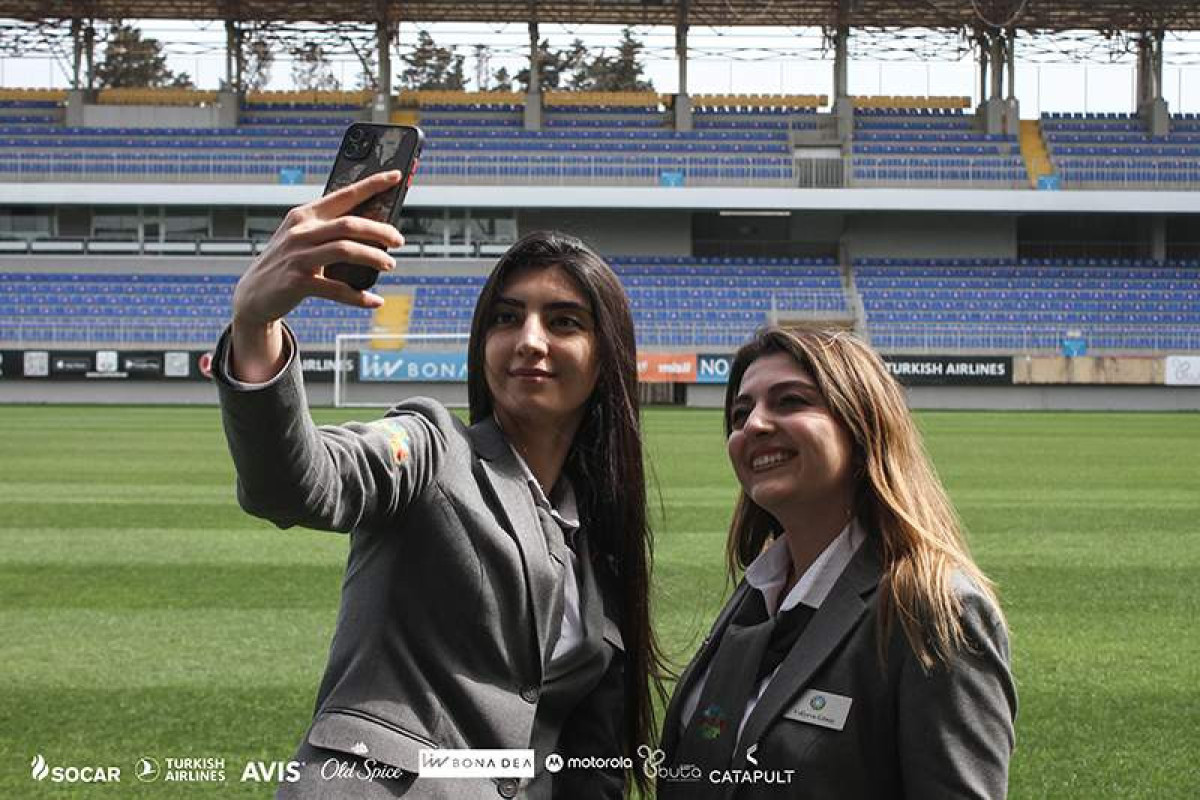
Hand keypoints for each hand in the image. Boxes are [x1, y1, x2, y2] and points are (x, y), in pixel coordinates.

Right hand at [232, 170, 405, 326]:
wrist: (253, 294)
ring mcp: (298, 256)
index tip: (396, 176)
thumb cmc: (287, 263)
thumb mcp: (302, 239)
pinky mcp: (297, 282)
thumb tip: (375, 231)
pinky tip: (374, 300)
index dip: (372, 184)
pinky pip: (336, 288)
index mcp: (304, 216)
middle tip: (399, 240)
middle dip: (380, 230)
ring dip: (373, 257)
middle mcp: (300, 232)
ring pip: (345, 250)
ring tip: (389, 264)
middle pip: (349, 224)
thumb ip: (329, 230)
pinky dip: (358, 296)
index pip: (344, 194)